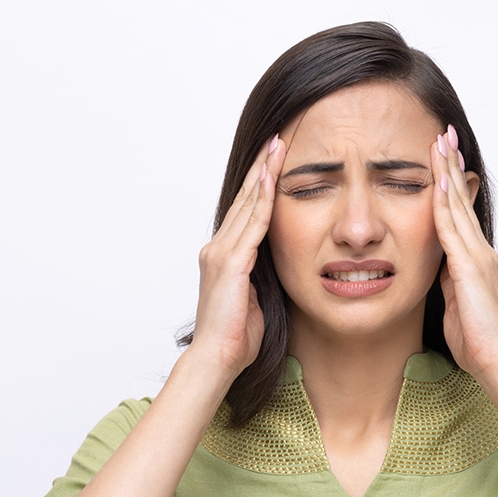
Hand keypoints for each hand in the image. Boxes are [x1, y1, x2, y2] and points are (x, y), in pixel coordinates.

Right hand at [189, 135, 287, 380]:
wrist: (218, 358)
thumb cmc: (237, 338)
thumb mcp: (257, 300)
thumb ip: (263, 279)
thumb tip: (279, 269)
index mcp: (224, 257)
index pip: (245, 211)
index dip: (260, 184)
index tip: (274, 160)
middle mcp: (218, 248)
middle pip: (244, 199)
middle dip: (261, 167)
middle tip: (277, 138)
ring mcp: (221, 254)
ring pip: (246, 205)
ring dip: (263, 174)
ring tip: (277, 146)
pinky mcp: (230, 264)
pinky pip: (251, 226)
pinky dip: (262, 201)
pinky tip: (272, 179)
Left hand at [430, 126, 497, 382]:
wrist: (496, 360)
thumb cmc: (477, 340)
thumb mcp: (456, 304)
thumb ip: (449, 282)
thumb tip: (439, 269)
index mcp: (475, 260)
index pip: (460, 213)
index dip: (451, 184)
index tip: (443, 157)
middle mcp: (479, 252)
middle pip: (461, 200)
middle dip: (451, 166)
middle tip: (444, 133)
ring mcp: (477, 258)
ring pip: (457, 207)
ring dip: (447, 174)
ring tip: (440, 143)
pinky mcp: (469, 269)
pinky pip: (452, 231)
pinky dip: (443, 206)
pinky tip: (436, 184)